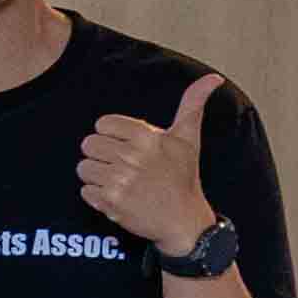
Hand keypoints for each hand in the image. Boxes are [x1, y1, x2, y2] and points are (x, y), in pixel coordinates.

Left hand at [77, 70, 224, 252]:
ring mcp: (119, 180)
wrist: (183, 219)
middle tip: (122, 166)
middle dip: (103, 155)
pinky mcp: (110, 201)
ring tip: (119, 181)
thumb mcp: (188, 138)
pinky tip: (117, 196)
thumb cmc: (182, 176)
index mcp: (146, 137)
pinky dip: (96, 196)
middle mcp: (132, 156)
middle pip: (89, 144)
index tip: (128, 147)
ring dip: (97, 176)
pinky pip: (84, 191)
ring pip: (83, 167)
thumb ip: (192, 104)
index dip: (112, 136)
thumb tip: (214, 78)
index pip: (102, 124)